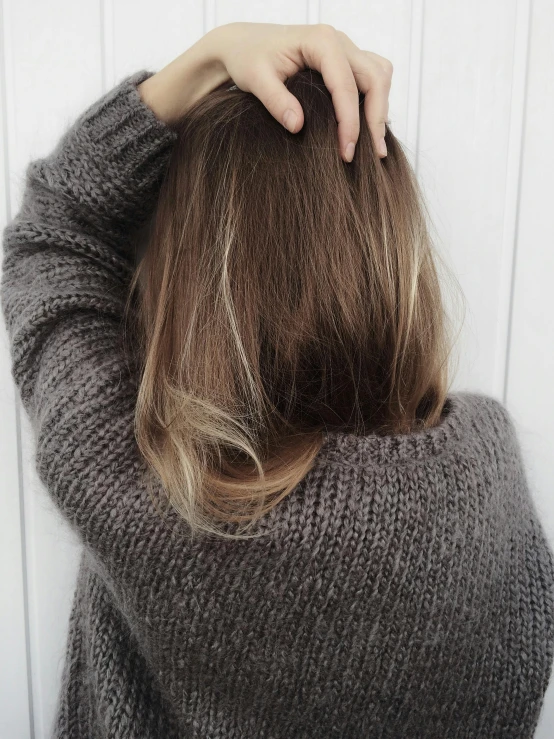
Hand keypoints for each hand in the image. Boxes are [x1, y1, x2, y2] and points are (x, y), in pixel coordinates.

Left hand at [138, 22, 392, 161]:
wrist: (244, 45)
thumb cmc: (248, 59)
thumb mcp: (255, 79)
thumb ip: (276, 101)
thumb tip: (298, 127)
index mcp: (320, 41)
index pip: (346, 85)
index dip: (350, 122)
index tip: (347, 152)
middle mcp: (339, 41)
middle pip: (375, 78)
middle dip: (375, 119)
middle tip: (372, 155)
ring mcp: (346, 48)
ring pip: (380, 76)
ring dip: (380, 109)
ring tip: (375, 145)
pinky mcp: (346, 59)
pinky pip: (373, 77)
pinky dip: (375, 101)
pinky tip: (366, 128)